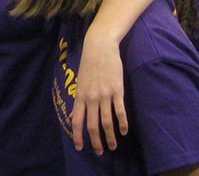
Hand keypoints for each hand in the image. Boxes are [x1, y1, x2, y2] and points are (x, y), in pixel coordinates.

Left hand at [71, 35, 125, 154]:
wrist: (99, 47)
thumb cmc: (89, 64)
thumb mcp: (80, 82)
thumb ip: (78, 102)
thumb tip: (74, 116)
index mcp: (81, 96)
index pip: (77, 121)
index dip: (78, 136)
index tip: (80, 148)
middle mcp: (91, 98)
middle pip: (93, 125)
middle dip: (96, 141)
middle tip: (100, 152)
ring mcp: (105, 95)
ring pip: (107, 121)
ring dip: (110, 136)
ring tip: (113, 146)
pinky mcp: (117, 90)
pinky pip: (120, 111)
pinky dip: (122, 123)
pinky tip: (124, 131)